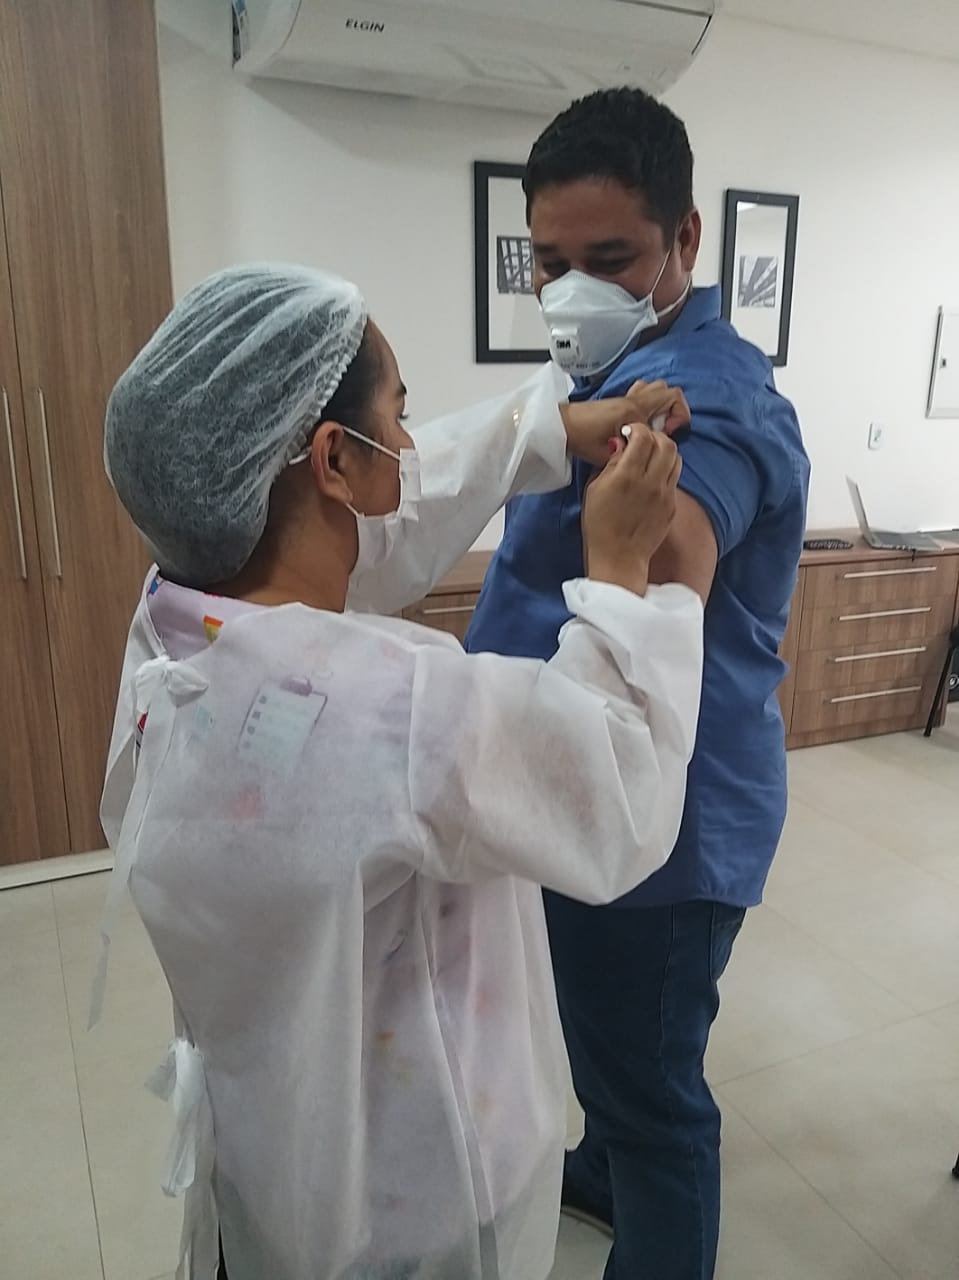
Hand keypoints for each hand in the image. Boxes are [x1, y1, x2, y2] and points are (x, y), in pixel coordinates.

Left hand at [561, 380, 690, 466]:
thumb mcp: (611, 453)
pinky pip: (642, 393)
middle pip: (668, 389)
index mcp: (634, 409)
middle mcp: (633, 399)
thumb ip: (636, 450)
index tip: (668, 433)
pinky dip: (649, 404)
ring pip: (655, 388)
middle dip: (675, 409)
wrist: (560, 428)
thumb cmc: (582, 440)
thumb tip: (652, 448)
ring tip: (654, 426)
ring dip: (662, 405)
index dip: (679, 416)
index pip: (673, 398)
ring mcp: (625, 398)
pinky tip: (640, 424)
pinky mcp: (617, 402)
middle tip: (664, 429)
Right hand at [582, 426, 681, 595]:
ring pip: (676, 458)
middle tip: (642, 442)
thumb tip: (621, 445)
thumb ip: (610, 463)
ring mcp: (665, 494)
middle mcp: (651, 482)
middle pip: (666, 443)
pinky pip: (674, 478)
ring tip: (650, 458)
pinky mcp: (672, 506)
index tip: (628, 433)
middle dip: (654, 437)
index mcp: (628, 475)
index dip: (636, 429)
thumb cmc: (599, 525)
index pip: (643, 436)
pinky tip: (652, 478)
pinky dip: (666, 471)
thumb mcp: (594, 489)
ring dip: (664, 452)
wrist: (619, 557)